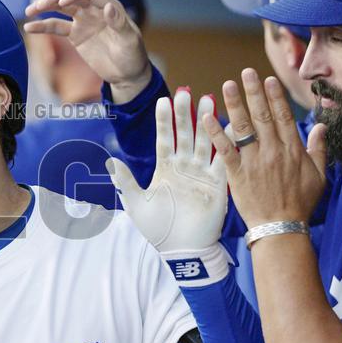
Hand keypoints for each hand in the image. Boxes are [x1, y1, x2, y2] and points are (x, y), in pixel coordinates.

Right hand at [24, 0, 151, 101]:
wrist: (127, 74)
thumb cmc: (133, 56)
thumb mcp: (130, 41)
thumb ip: (120, 23)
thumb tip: (108, 7)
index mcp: (109, 6)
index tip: (63, 2)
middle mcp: (94, 10)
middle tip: (41, 3)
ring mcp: (83, 21)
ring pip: (61, 8)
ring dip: (45, 7)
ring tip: (29, 11)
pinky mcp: (75, 34)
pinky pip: (56, 27)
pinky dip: (43, 26)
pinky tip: (29, 27)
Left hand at [107, 89, 226, 251]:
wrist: (181, 251)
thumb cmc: (158, 229)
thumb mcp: (136, 203)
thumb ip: (125, 181)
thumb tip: (110, 161)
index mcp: (165, 169)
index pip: (164, 138)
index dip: (164, 121)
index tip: (163, 100)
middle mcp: (185, 167)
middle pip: (185, 134)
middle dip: (185, 114)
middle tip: (187, 91)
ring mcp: (202, 174)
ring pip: (205, 141)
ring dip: (207, 122)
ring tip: (210, 99)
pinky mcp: (218, 184)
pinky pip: (223, 160)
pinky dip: (226, 143)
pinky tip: (231, 126)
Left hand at [201, 69, 326, 228]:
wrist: (281, 227)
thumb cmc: (301, 204)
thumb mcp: (319, 176)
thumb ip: (319, 149)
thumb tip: (322, 126)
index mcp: (293, 149)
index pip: (283, 116)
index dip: (275, 97)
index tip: (268, 79)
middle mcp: (273, 151)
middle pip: (262, 116)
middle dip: (253, 92)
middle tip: (245, 72)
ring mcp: (254, 161)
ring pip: (243, 127)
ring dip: (234, 104)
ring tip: (226, 85)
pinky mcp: (237, 173)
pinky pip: (224, 149)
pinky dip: (216, 133)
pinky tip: (207, 117)